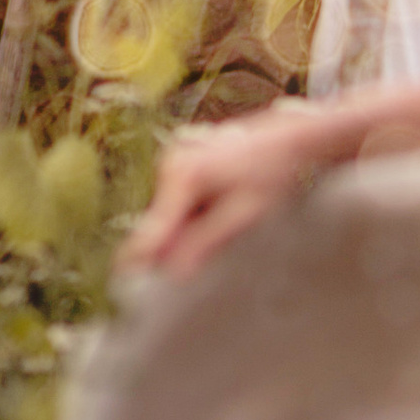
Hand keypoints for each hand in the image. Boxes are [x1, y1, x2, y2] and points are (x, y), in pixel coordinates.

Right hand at [125, 106, 325, 278]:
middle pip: (161, 223)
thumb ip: (205, 242)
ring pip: (172, 214)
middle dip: (178, 243)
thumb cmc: (273, 174)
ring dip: (190, 228)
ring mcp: (175, 160)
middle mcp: (171, 162)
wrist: (290, 137)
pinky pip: (181, 201)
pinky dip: (197, 213)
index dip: (143, 258)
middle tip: (209, 251)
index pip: (154, 228)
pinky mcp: (183, 163)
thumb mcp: (244, 214)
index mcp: (182, 174)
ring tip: (228, 218)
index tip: (129, 282)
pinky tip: (224, 205)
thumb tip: (173, 273)